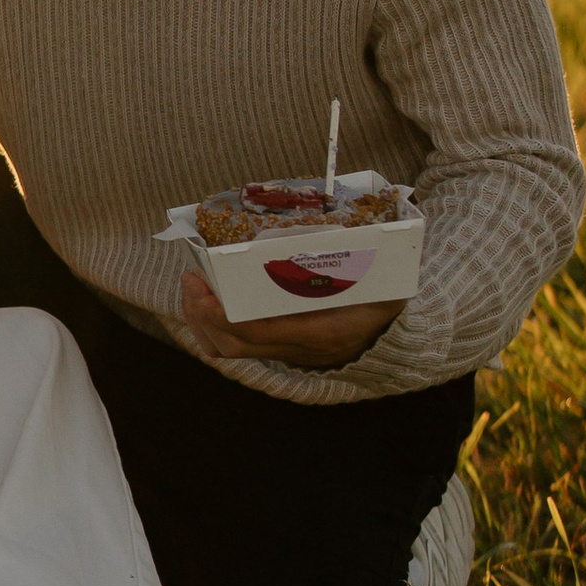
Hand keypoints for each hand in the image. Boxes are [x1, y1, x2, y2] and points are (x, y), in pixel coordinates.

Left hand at [179, 272, 405, 371]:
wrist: (395, 339)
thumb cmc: (385, 303)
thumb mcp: (380, 284)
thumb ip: (363, 263)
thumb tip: (353, 231)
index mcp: (320, 333)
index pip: (258, 332)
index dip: (224, 313)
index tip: (205, 286)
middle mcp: (298, 350)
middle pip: (232, 346)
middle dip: (201, 314)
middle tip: (191, 279)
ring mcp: (286, 353)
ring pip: (228, 351)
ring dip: (201, 321)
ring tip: (193, 288)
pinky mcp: (279, 349)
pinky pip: (235, 346)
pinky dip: (212, 325)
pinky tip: (207, 299)